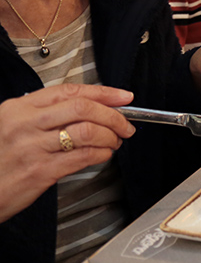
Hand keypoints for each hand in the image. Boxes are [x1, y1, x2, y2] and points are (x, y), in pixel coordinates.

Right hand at [0, 84, 135, 222]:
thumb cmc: (1, 158)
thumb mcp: (15, 127)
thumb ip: (47, 115)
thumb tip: (93, 107)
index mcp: (18, 107)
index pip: (69, 91)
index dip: (103, 92)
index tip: (124, 96)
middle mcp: (24, 123)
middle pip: (82, 108)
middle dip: (113, 115)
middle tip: (125, 125)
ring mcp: (31, 147)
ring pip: (87, 131)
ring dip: (110, 136)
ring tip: (114, 141)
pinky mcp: (40, 171)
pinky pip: (82, 157)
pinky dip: (101, 154)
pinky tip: (103, 155)